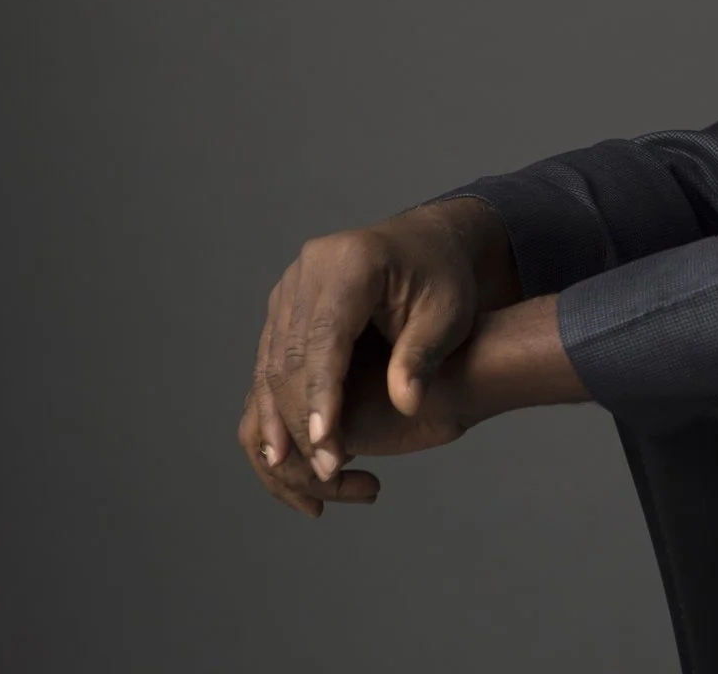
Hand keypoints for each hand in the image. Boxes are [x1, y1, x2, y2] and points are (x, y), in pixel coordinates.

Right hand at [239, 292, 589, 518]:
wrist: (425, 245)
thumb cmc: (442, 279)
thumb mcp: (448, 313)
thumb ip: (423, 355)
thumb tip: (408, 404)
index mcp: (351, 262)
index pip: (326, 338)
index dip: (323, 395)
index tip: (327, 445)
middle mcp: (309, 270)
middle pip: (291, 354)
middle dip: (300, 419)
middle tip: (324, 471)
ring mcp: (290, 288)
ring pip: (270, 363)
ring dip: (278, 419)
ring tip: (293, 470)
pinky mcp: (283, 308)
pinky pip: (269, 362)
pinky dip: (273, 406)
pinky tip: (283, 447)